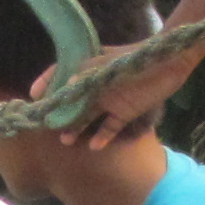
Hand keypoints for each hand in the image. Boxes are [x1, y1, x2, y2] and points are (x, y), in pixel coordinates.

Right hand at [57, 36, 195, 148]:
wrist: (170, 62)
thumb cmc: (136, 58)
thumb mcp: (108, 63)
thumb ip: (87, 74)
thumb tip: (67, 85)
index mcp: (90, 67)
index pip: (61, 73)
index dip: (47, 82)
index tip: (34, 95)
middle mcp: (96, 85)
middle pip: (73, 102)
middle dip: (59, 114)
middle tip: (46, 126)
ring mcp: (110, 100)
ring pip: (88, 117)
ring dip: (77, 128)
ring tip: (65, 141)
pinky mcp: (125, 113)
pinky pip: (110, 127)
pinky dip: (103, 137)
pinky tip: (93, 146)